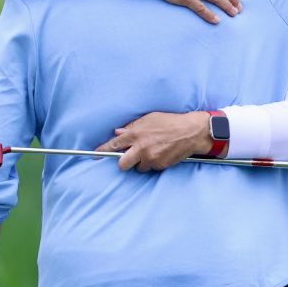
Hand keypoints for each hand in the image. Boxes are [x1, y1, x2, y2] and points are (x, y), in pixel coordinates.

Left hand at [95, 111, 213, 171]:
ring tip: (153, 151)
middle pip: (122, 164)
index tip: (94, 155)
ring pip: (138, 167)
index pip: (114, 145)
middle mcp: (142, 148)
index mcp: (136, 133)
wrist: (192, 131)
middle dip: (124, 162)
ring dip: (142, 162)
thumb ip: (132, 126)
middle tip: (130, 157)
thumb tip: (118, 132)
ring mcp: (151, 158)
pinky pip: (151, 168)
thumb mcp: (150, 118)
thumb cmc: (171, 121)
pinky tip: (161, 153)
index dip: (103, 151)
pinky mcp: (161, 165)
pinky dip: (153, 163)